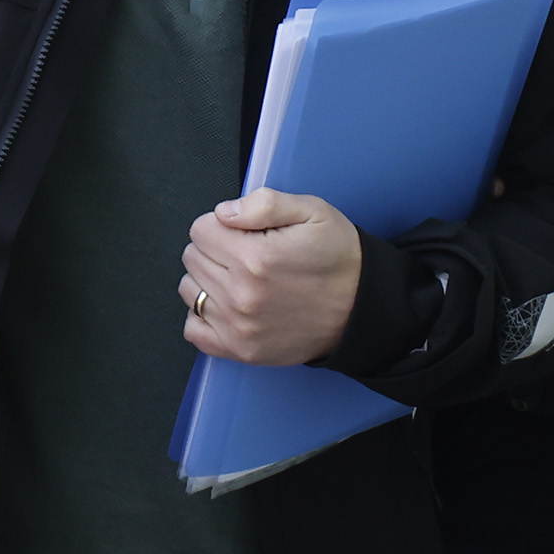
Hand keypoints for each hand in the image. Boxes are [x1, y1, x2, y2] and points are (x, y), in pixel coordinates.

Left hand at [180, 191, 361, 366]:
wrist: (363, 308)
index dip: (222, 225)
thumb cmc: (339, 259)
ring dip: (208, 280)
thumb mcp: (313, 212)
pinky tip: (227, 305)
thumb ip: (264, 203)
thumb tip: (224, 213)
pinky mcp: (240, 350)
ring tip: (241, 279)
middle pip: (192, 258)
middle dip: (215, 249)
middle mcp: (241, 294)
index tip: (244, 232)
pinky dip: (203, 316)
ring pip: (190, 290)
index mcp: (255, 257)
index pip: (200, 229)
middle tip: (246, 254)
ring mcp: (238, 326)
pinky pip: (193, 329)